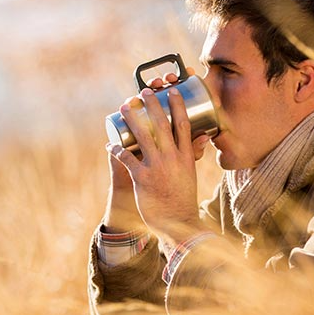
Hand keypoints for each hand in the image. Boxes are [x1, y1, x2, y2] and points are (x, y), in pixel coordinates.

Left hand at [106, 81, 208, 243]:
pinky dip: (117, 150)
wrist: (179, 223)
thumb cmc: (183, 198)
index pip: (183, 125)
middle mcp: (172, 158)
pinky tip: (110, 144)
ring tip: (124, 107)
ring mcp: (157, 167)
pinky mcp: (143, 179)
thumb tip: (203, 136)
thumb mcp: (191, 173)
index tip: (173, 91)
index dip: (177, 106)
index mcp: (186, 156)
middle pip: (162, 124)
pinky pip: (127, 159)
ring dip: (132, 119)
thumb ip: (193, 154)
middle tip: (144, 91)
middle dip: (152, 105)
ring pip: (143, 137)